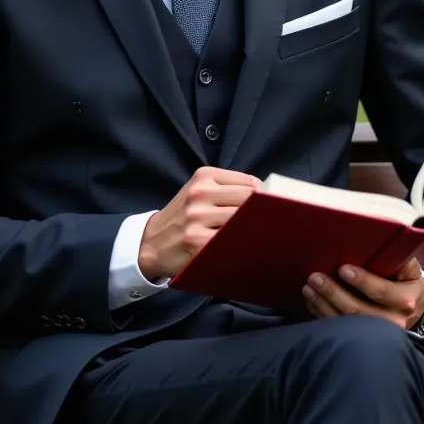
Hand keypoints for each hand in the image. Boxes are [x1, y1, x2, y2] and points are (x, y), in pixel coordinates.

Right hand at [138, 166, 259, 279]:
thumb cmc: (183, 215)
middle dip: (262, 213)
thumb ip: (229, 187)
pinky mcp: (198, 242)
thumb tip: (268, 194)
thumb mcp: (199, 190)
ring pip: (242, 221)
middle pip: (248, 201)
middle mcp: (199, 194)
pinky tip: (243, 247)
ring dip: (253, 230)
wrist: (151, 242)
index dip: (265, 196)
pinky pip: (231, 242)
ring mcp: (197, 218)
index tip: (271, 206)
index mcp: (203, 176)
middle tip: (269, 224)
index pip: (249, 182)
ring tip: (257, 236)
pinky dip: (241, 245)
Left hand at [302, 257, 423, 330]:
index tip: (342, 269)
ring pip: (346, 322)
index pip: (380, 292)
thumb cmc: (406, 282)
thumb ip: (401, 259)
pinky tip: (312, 302)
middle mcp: (392, 320)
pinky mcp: (363, 338)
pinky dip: (323, 315)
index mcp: (404, 300)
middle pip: (358, 311)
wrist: (414, 308)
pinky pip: (340, 329)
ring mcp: (377, 333)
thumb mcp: (410, 269)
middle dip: (333, 293)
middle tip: (315, 277)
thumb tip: (387, 243)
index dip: (361, 281)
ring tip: (308, 288)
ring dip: (324, 304)